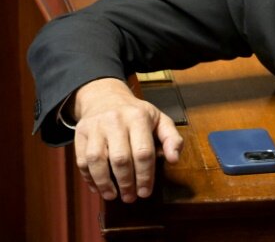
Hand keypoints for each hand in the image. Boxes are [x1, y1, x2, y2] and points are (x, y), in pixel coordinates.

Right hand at [72, 77, 183, 202]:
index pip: (143, 152)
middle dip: (126, 183)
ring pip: (96, 160)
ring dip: (104, 183)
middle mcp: (115, 120)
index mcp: (138, 117)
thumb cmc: (137, 114)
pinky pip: (81, 160)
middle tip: (130, 197)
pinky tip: (98, 187)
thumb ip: (172, 138)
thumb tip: (174, 159)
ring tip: (113, 196)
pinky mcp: (80, 133)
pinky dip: (89, 178)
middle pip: (120, 159)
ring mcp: (95, 127)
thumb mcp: (160, 120)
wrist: (106, 97)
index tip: (145, 192)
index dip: (145, 176)